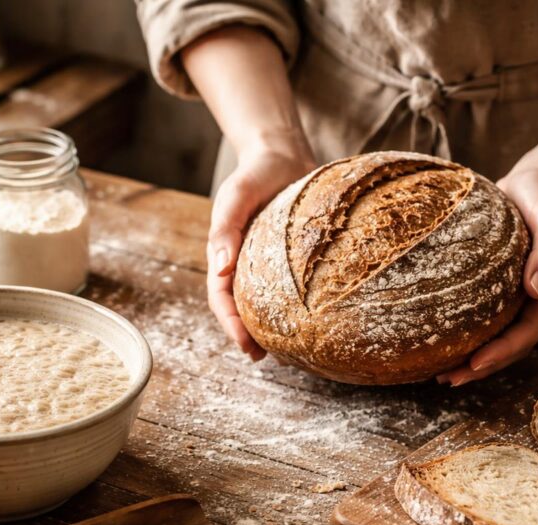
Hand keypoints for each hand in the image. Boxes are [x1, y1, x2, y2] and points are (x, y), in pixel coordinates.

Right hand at [207, 141, 315, 360]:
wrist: (282, 153)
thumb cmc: (255, 172)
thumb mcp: (235, 195)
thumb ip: (225, 229)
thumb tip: (220, 268)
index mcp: (225, 253)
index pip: (222, 298)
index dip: (231, 325)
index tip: (246, 346)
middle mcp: (244, 263)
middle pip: (242, 307)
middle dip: (250, 335)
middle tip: (266, 358)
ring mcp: (267, 262)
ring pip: (265, 302)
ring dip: (273, 327)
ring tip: (291, 352)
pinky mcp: (291, 258)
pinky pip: (292, 287)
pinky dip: (298, 306)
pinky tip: (316, 320)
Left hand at [438, 157, 537, 385]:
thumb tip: (536, 291)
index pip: (528, 331)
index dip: (503, 352)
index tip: (474, 365)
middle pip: (513, 344)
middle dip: (483, 366)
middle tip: (449, 380)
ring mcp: (522, 294)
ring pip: (500, 336)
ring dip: (476, 359)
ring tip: (444, 375)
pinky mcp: (505, 285)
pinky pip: (488, 318)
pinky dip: (470, 334)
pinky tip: (444, 341)